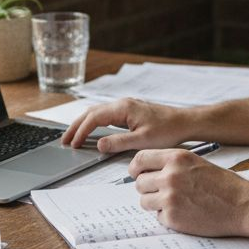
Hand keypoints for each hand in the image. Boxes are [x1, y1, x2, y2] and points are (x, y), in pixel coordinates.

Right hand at [61, 98, 190, 153]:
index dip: (80, 131)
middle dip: (76, 126)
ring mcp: (126, 106)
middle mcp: (122, 104)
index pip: (93, 118)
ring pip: (97, 112)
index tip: (72, 144)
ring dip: (83, 124)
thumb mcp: (142, 141)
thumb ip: (118, 143)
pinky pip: (105, 115)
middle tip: (64, 141)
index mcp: (123, 108)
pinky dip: (94, 122)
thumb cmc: (168, 130)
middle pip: (91, 113)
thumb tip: (98, 145)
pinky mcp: (130, 111)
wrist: (184, 122)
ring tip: (72, 136)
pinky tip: (91, 130)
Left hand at [129, 149, 248, 236]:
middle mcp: (170, 176)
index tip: (136, 174)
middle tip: (162, 193)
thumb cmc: (224, 185)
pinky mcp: (173, 217)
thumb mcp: (197, 163)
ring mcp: (170, 198)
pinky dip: (168, 217)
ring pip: (145, 201)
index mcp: (177, 158)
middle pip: (140, 183)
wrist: (242, 205)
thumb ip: (172, 165)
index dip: (136, 168)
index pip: (140, 159)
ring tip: (176, 203)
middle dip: (148, 189)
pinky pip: (158, 217)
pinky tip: (185, 213)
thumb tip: (148, 171)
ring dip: (156, 204)